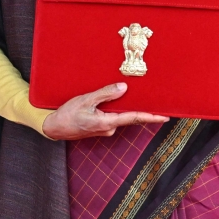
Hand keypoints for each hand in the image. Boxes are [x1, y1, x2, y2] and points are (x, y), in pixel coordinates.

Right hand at [42, 83, 168, 139]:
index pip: (133, 118)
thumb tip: (123, 88)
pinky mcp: (100, 128)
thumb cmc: (68, 114)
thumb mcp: (86, 100)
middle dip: (143, 112)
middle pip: (130, 118)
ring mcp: (105, 129)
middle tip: (158, 106)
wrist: (54, 128)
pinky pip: (113, 117)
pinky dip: (117, 110)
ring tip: (135, 97)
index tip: (164, 117)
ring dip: (126, 109)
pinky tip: (115, 102)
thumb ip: (105, 94)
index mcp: (107, 122)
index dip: (150, 117)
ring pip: (120, 116)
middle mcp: (109, 128)